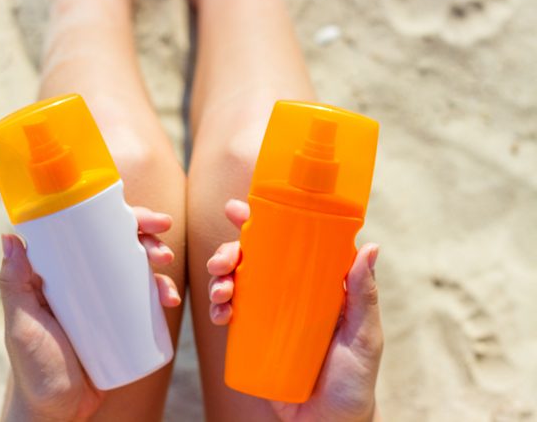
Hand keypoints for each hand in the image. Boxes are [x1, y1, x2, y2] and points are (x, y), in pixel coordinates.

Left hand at [0, 207, 180, 421]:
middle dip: (146, 236)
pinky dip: (162, 293)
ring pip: (136, 268)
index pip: (89, 232)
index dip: (118, 218)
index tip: (141, 219)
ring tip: (167, 271)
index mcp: (59, 273)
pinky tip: (170, 300)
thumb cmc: (33, 368)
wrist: (57, 412)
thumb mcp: (22, 324)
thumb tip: (10, 236)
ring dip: (159, 261)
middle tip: (162, 243)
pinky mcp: (121, 321)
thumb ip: (14, 284)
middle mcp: (83, 280)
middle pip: (118, 245)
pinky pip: (145, 300)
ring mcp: (104, 300)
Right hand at [208, 200, 382, 421]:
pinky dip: (217, 309)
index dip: (261, 223)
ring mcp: (268, 316)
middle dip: (229, 252)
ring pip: (235, 283)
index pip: (288, 243)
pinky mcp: (253, 339)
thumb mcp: (364, 335)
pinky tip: (219, 314)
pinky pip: (229, 316)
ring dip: (219, 279)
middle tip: (222, 261)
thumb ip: (363, 295)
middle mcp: (289, 294)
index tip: (238, 209)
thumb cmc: (355, 380)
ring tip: (220, 292)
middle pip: (252, 259)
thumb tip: (371, 246)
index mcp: (315, 284)